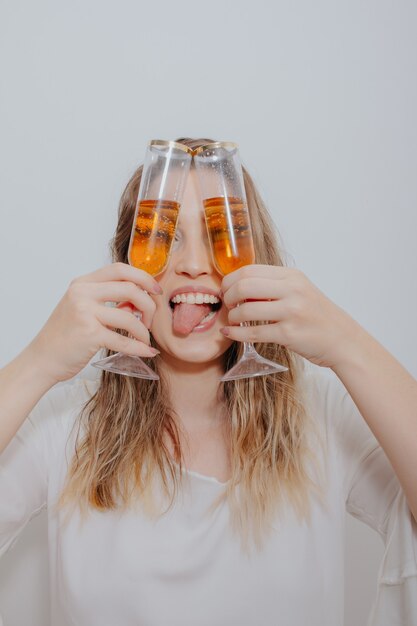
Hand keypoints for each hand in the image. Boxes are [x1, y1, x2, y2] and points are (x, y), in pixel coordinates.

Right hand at [26, 262, 162, 383]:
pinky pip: (123, 340)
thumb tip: (139, 302)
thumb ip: (109, 301)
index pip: (120, 269)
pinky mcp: (89, 335)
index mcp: (82, 283)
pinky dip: (139, 347)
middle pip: (130, 289)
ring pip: (130, 316)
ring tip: (144, 339)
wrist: (42, 359)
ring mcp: (84, 313)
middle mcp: (82, 293)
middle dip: (148, 305)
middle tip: (149, 321)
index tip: (155, 290)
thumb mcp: (84, 309)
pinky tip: (146, 351)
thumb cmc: (65, 336)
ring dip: (143, 331)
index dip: (143, 277)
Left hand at [220, 265, 360, 368]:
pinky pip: (253, 332)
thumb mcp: (299, 291)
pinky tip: (231, 333)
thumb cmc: (317, 316)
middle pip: (244, 286)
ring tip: (232, 320)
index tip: (226, 289)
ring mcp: (292, 312)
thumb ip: (272, 286)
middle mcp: (293, 290)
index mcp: (292, 276)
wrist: (342, 339)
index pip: (250, 270)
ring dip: (232, 316)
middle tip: (227, 304)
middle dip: (228, 296)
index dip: (231, 280)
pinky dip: (237, 333)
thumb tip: (237, 287)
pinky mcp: (289, 334)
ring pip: (246, 309)